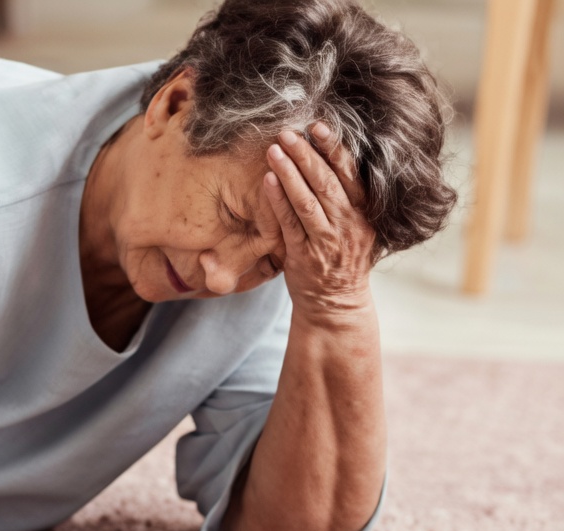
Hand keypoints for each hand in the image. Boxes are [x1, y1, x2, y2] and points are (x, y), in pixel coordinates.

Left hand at [263, 121, 377, 323]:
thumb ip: (346, 198)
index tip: (318, 126)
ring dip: (290, 172)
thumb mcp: (356, 227)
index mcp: (363, 213)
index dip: (335, 148)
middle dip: (306, 154)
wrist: (335, 304)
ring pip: (307, 200)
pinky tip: (268, 180)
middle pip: (327, 182)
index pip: (351, 174)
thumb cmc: (342, 259)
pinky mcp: (303, 255)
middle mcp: (348, 224)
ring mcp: (326, 240)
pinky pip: (289, 223)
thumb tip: (330, 158)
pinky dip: (277, 200)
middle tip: (287, 132)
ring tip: (274, 149)